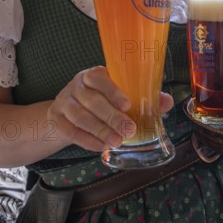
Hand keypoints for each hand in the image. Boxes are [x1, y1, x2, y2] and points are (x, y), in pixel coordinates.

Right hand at [48, 66, 173, 151]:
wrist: (66, 112)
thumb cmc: (101, 101)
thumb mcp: (118, 95)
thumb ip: (143, 98)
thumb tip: (167, 102)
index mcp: (93, 75)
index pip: (100, 79)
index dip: (113, 91)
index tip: (128, 104)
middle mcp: (76, 85)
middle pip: (91, 100)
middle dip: (111, 117)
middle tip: (129, 130)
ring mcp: (63, 102)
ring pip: (80, 116)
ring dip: (100, 131)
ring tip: (117, 141)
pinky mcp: (56, 119)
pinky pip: (70, 131)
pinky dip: (87, 140)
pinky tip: (102, 147)